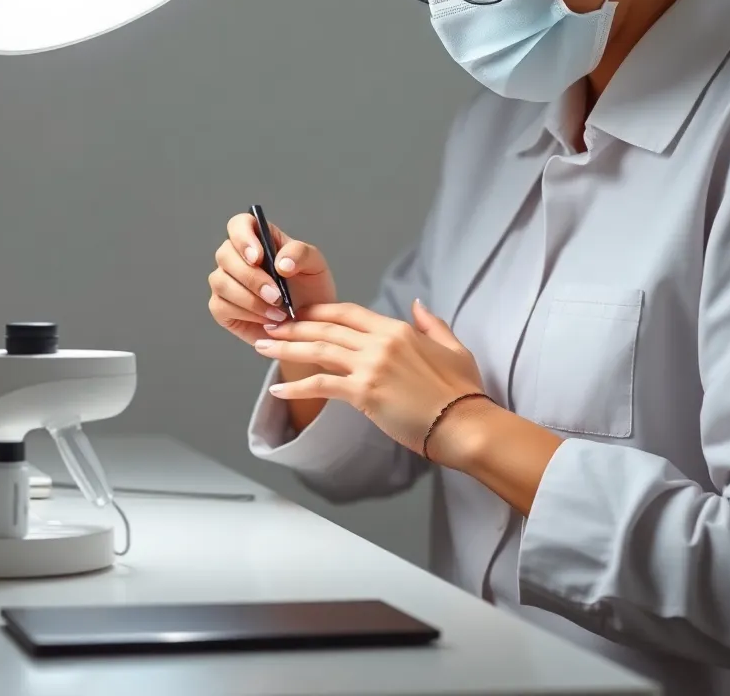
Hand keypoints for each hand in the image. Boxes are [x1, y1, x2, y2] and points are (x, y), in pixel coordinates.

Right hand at [208, 213, 335, 346]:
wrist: (309, 324)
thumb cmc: (310, 290)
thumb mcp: (315, 265)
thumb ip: (300, 254)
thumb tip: (280, 263)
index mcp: (258, 238)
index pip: (238, 224)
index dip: (243, 237)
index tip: (259, 257)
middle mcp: (236, 257)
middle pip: (225, 254)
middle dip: (252, 278)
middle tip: (277, 296)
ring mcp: (225, 281)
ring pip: (221, 282)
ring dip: (251, 299)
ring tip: (278, 312)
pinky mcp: (220, 306)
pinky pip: (221, 306)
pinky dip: (246, 314)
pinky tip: (267, 320)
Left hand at [254, 299, 488, 466]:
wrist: (466, 423)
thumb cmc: (463, 391)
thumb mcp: (453, 347)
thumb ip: (432, 324)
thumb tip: (417, 305)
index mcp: (397, 329)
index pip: (349, 312)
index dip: (320, 311)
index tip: (299, 312)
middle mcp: (380, 342)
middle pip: (326, 328)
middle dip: (294, 325)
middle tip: (270, 326)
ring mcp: (370, 366)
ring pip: (318, 350)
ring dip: (286, 348)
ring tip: (263, 347)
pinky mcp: (365, 393)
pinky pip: (322, 385)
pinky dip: (297, 386)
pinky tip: (278, 387)